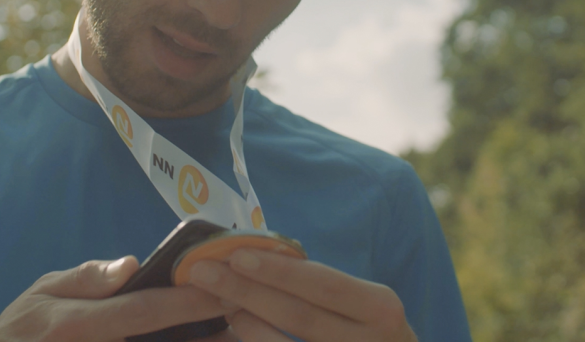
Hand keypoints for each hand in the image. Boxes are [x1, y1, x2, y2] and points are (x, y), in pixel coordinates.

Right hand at [0, 256, 237, 341]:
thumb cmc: (23, 329)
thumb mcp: (44, 293)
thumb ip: (87, 279)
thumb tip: (132, 263)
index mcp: (82, 324)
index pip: (145, 310)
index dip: (188, 300)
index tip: (227, 286)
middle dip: (210, 333)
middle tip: (248, 315)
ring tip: (241, 333)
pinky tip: (211, 339)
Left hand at [187, 249, 417, 341]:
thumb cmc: (366, 330)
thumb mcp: (362, 305)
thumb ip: (319, 287)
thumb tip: (255, 257)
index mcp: (381, 310)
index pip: (325, 285)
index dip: (280, 271)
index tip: (236, 254)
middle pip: (300, 317)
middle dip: (247, 290)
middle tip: (202, 271)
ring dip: (245, 321)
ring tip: (217, 298)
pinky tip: (236, 327)